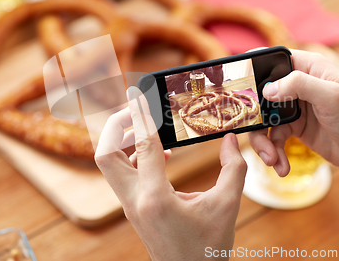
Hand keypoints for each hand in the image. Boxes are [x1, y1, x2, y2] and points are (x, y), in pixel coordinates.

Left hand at [95, 86, 246, 260]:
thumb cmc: (208, 249)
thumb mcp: (226, 206)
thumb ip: (233, 169)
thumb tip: (231, 140)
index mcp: (156, 198)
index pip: (143, 145)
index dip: (142, 116)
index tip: (138, 94)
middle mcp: (135, 201)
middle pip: (106, 154)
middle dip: (116, 126)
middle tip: (137, 110)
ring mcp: (131, 206)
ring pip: (110, 165)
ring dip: (123, 141)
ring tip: (148, 127)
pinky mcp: (134, 209)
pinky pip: (123, 176)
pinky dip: (134, 157)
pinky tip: (159, 155)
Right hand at [248, 50, 338, 182]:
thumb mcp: (332, 97)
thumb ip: (299, 86)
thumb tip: (266, 89)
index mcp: (307, 67)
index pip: (271, 60)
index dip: (252, 70)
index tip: (235, 85)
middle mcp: (297, 85)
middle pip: (260, 95)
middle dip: (253, 117)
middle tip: (251, 132)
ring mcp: (293, 107)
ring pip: (263, 120)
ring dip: (262, 142)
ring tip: (270, 159)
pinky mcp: (294, 128)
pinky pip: (273, 138)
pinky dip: (273, 152)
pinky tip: (280, 166)